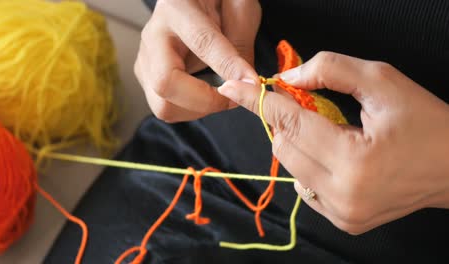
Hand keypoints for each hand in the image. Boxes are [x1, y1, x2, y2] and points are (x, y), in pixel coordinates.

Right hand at [135, 0, 260, 121]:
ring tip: (221, 95)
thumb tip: (244, 82)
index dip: (227, 67)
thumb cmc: (216, 2)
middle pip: (165, 83)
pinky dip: (191, 110)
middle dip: (204, 100)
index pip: (201, 43)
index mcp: (176, 8)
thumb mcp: (238, 7)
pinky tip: (206, 95)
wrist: (194, 2)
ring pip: (163, 105)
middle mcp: (153, 35)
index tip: (251, 83)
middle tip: (233, 97)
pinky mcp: (146, 77)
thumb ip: (241, 42)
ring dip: (198, 109)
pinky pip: (166, 108)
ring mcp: (145, 59)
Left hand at [218, 52, 448, 234]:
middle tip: (306, 105)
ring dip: (298, 143)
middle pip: (283, 147)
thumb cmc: (426, 122)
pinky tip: (335, 156)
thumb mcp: (383, 82)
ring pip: (290, 168)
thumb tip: (287, 77)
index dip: (258, 100)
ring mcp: (342, 214)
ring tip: (332, 132)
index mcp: (354, 160)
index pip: (290, 123)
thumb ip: (332, 70)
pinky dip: (308, 166)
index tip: (233, 86)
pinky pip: (304, 187)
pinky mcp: (343, 222)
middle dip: (285, 121)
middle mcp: (342, 194)